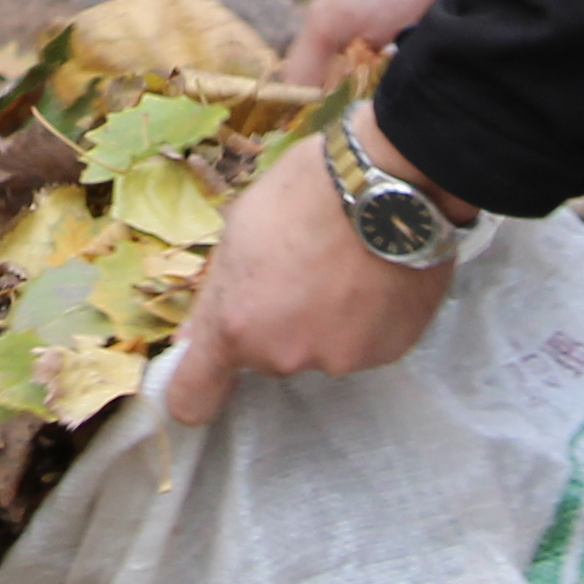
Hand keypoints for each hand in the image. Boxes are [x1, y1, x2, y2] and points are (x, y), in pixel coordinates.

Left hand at [161, 115, 457, 425]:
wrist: (390, 185)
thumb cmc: (302, 194)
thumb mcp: (237, 232)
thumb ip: (216, 298)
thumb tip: (193, 341)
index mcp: (236, 327)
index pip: (193, 399)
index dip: (193, 388)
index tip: (205, 374)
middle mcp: (285, 356)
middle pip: (268, 357)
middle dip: (276, 324)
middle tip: (298, 271)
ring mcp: (340, 359)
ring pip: (319, 349)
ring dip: (324, 321)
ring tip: (345, 267)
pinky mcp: (388, 352)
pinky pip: (363, 342)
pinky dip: (366, 318)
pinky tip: (375, 276)